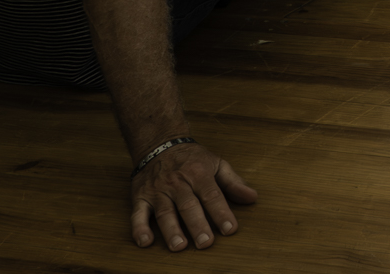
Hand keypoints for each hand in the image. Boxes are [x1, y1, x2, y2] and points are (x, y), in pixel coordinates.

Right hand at [129, 141, 256, 251]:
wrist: (159, 143)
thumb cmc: (192, 159)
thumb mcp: (216, 164)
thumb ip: (233, 182)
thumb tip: (252, 198)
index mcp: (198, 174)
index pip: (212, 195)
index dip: (221, 212)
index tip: (230, 229)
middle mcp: (178, 183)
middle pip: (188, 206)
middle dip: (197, 225)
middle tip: (205, 243)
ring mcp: (158, 191)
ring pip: (164, 212)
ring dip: (171, 230)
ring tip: (179, 246)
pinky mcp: (140, 197)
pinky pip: (137, 214)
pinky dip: (139, 228)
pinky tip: (145, 242)